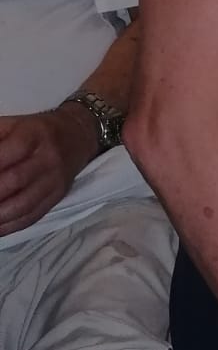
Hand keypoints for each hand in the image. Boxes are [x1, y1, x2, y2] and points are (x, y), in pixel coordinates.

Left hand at [0, 110, 94, 235]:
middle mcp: (48, 158)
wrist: (78, 136)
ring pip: (23, 204)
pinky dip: (10, 225)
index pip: (5, 153)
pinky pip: (33, 215)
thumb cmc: (36, 130)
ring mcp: (55, 180)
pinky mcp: (58, 196)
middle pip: (14, 181)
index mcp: (33, 134)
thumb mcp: (12, 124)